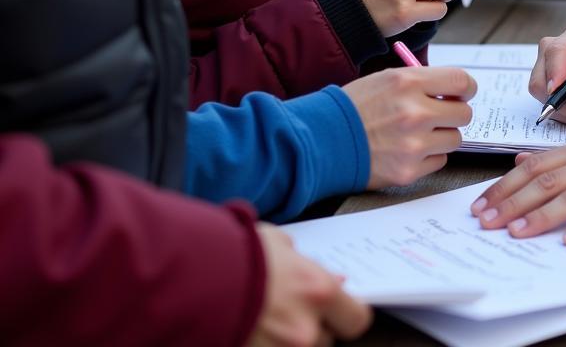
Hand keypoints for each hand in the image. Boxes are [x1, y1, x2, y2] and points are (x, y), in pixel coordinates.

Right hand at [248, 224, 371, 345]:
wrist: (191, 278)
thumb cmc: (236, 252)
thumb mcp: (280, 246)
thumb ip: (309, 266)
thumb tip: (333, 279)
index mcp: (319, 292)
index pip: (358, 318)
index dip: (349, 315)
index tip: (342, 312)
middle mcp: (306, 328)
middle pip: (327, 340)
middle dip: (315, 328)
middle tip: (296, 313)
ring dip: (290, 340)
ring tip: (267, 321)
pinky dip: (267, 345)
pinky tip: (253, 332)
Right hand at [343, 66, 476, 187]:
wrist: (321, 141)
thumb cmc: (353, 107)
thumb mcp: (386, 79)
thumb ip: (421, 82)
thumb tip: (452, 90)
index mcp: (408, 82)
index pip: (461, 81)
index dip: (466, 88)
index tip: (463, 93)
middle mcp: (414, 112)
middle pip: (464, 114)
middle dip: (454, 113)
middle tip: (440, 115)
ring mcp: (413, 145)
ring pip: (455, 140)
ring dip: (442, 136)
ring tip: (418, 133)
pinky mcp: (408, 171)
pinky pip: (440, 161)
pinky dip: (429, 156)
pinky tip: (408, 150)